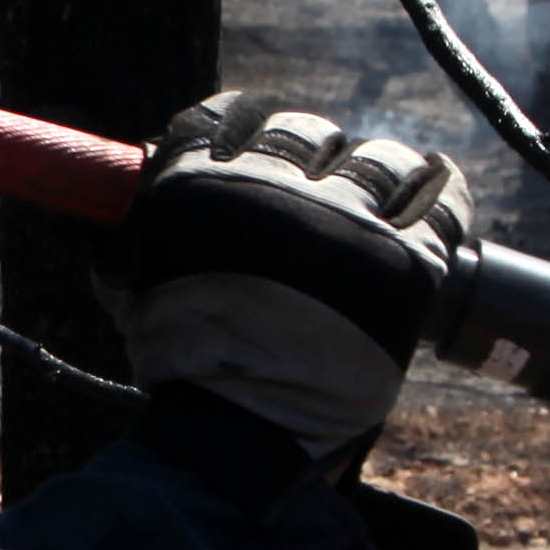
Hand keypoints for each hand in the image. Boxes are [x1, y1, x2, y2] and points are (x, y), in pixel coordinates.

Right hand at [115, 94, 472, 462]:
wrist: (240, 432)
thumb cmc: (182, 368)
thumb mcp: (132, 289)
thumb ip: (126, 239)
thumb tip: (108, 206)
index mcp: (204, 184)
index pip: (226, 118)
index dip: (244, 127)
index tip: (254, 143)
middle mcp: (278, 187)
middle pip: (307, 134)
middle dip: (312, 153)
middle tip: (319, 185)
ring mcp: (348, 222)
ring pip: (378, 160)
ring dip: (378, 171)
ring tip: (381, 190)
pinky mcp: (406, 260)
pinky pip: (439, 200)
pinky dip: (441, 188)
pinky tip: (439, 185)